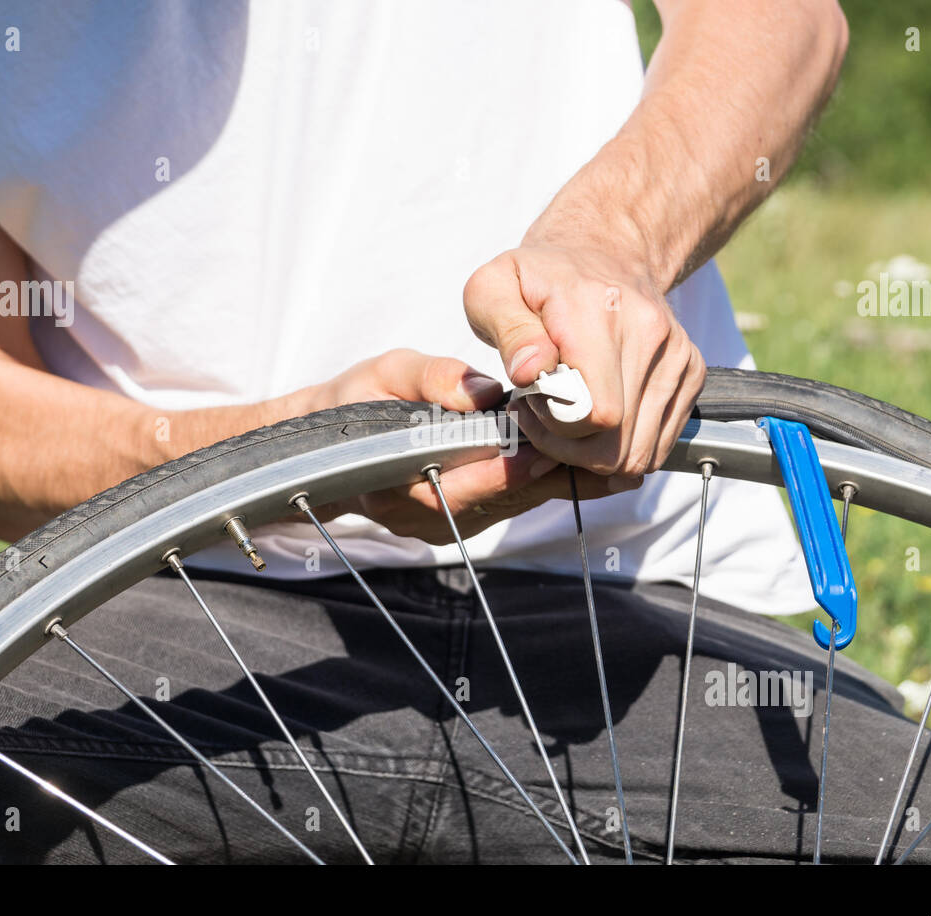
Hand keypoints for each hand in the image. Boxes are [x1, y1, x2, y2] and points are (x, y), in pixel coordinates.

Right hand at [305, 348, 623, 543]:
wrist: (323, 444)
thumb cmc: (353, 404)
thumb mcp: (384, 374)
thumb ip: (431, 380)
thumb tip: (483, 394)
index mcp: (395, 483)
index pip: (456, 487)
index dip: (502, 470)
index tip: (542, 448)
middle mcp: (419, 516)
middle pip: (495, 502)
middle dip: (548, 480)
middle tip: (600, 461)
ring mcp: (438, 527)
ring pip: (507, 508)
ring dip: (555, 487)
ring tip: (607, 466)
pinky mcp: (457, 522)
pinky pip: (506, 505)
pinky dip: (541, 486)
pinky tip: (579, 471)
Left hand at [463, 243, 705, 483]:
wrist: (602, 250)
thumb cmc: (538, 278)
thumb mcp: (493, 288)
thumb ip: (508, 331)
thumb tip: (531, 372)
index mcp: (600, 313)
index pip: (596, 414)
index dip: (556, 428)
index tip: (529, 405)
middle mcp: (650, 334)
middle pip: (619, 445)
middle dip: (572, 448)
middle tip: (542, 416)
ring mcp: (677, 355)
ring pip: (640, 452)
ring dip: (597, 451)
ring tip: (566, 414)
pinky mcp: (691, 371)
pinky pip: (659, 443)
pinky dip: (624, 444)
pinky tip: (595, 414)